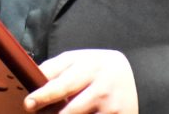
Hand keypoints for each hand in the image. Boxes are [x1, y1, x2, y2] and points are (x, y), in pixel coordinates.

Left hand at [23, 49, 138, 113]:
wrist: (139, 78)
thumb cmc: (100, 69)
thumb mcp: (81, 60)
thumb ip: (56, 68)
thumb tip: (30, 79)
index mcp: (92, 65)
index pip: (63, 83)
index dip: (44, 94)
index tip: (29, 103)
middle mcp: (103, 87)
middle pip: (70, 109)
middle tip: (32, 111)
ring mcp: (112, 108)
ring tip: (54, 113)